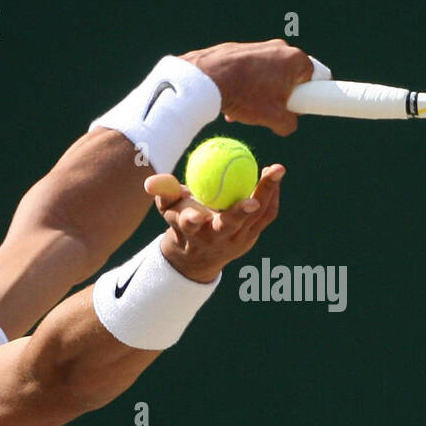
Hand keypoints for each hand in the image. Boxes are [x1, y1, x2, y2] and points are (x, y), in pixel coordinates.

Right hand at [145, 165, 284, 282]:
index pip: (190, 225)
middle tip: (253, 195)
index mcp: (192, 231)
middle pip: (229, 226)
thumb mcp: (168, 207)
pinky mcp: (252, 236)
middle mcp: (216, 238)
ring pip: (255, 218)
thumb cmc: (182, 220)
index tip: (196, 214)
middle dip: (241, 213)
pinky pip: (267, 215)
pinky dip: (272, 196)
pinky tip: (274, 176)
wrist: (199, 255)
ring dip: (267, 194)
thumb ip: (163, 192)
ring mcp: (237, 239)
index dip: (192, 220)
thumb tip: (150, 182)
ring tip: (276, 170)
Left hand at [180, 40, 313, 135]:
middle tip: (271, 111)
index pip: (316, 79)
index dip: (309, 98)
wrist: (206, 78)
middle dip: (282, 97)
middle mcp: (280, 48)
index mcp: (295, 60)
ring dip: (262, 95)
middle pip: (291, 79)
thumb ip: (289, 124)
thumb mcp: (274, 118)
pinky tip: (234, 103)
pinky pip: (251, 72)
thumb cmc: (245, 95)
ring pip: (269, 77)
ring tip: (247, 109)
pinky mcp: (241, 50)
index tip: (298, 108)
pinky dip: (246, 87)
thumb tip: (288, 125)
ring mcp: (259, 46)